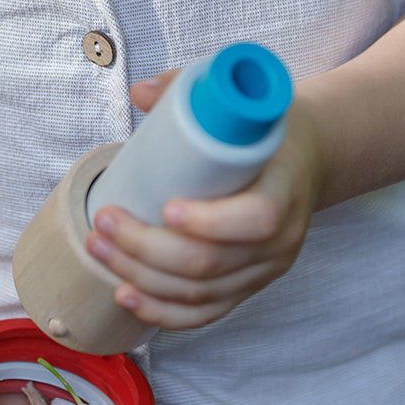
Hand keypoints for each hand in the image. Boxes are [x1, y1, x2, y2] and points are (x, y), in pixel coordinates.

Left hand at [85, 71, 323, 329]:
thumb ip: (191, 90)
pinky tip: (126, 295)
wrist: (304, 161)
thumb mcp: (241, 105)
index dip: (209, 222)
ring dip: (141, 277)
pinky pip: (204, 314)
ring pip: (200, 293)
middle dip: (147, 248)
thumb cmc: (266, 132)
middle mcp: (281, 241)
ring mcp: (264, 271)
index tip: (165, 207)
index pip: (256, 219)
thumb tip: (140, 93)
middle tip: (105, 222)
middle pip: (212, 263)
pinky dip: (161, 312)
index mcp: (286, 190)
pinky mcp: (246, 288)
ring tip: (100, 249)